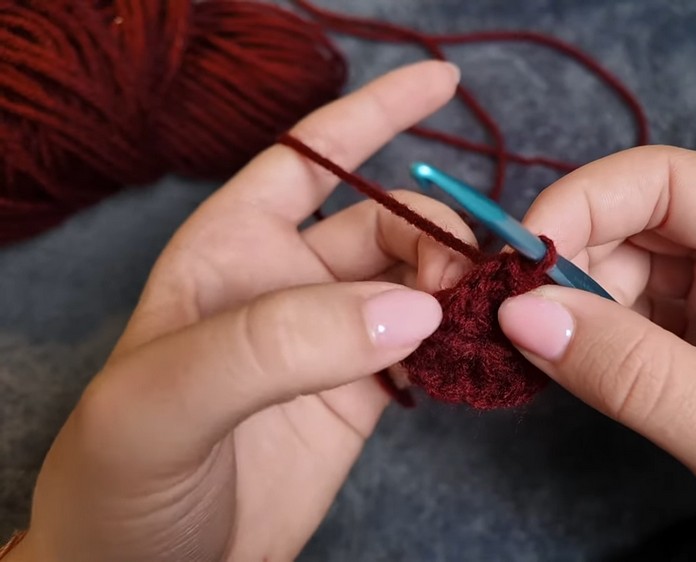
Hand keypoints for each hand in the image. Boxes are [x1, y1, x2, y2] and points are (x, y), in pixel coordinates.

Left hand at [10, 61, 474, 561]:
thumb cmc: (119, 485)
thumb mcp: (163, 401)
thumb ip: (273, 344)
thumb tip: (405, 309)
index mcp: (226, 252)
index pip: (308, 159)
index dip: (373, 114)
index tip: (441, 82)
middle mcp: (283, 283)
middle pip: (386, 224)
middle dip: (436, 233)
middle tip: (466, 282)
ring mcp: (329, 339)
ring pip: (417, 283)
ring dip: (459, 288)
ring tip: (484, 313)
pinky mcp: (366, 394)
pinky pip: (431, 346)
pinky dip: (464, 340)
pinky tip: (482, 347)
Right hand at [498, 147, 695, 559]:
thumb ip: (643, 378)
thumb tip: (523, 316)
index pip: (675, 181)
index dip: (585, 204)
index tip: (515, 260)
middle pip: (643, 220)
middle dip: (568, 258)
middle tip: (503, 314)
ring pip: (630, 273)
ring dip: (571, 302)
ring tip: (524, 347)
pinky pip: (637, 325)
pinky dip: (590, 341)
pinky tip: (560, 365)